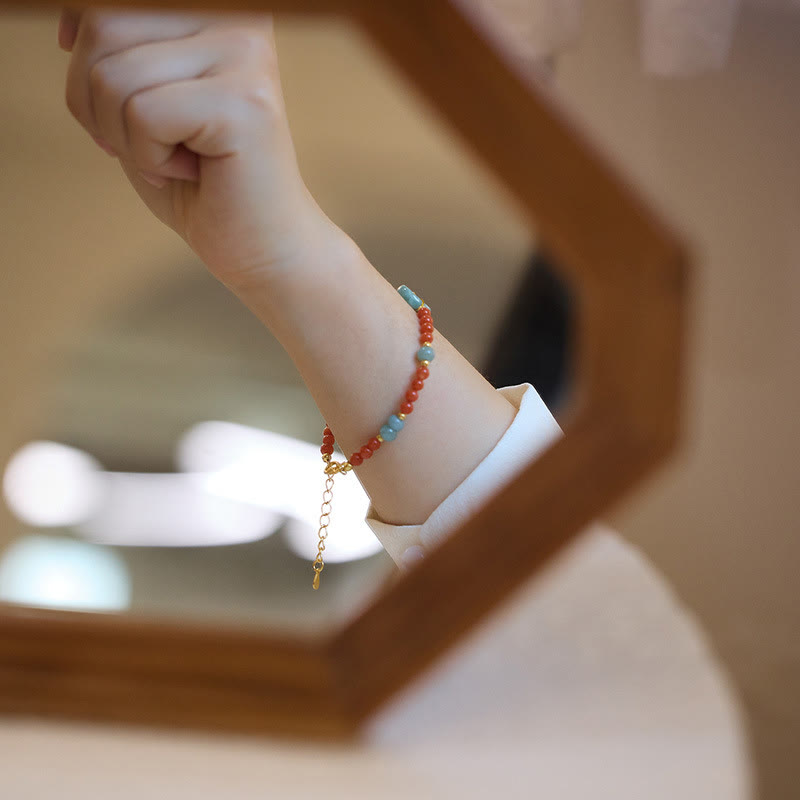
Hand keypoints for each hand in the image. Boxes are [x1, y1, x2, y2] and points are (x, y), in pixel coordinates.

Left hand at [60, 8, 331, 288]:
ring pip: (114, 77)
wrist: (262, 247)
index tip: (113, 104)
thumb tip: (69, 21)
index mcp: (217, 12)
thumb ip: (114, 52)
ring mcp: (245, 56)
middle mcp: (238, 20)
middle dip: (96, 104)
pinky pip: (142, 115)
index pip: (108, 3)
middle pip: (103, 26)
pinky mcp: (243, 103)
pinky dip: (150, 159)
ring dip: (127, 139)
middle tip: (145, 147)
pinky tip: (193, 172)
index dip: (84, 51)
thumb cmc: (201, 183)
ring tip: (176, 161)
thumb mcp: (140, 103)